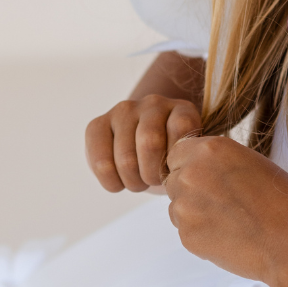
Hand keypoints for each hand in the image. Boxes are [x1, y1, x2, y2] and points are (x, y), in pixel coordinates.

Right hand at [85, 95, 200, 192]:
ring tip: (139, 183)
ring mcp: (123, 111)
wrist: (144, 157)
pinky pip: (101, 162)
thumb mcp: (189, 161)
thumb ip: (191, 159)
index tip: (176, 172)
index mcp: (181, 110)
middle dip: (152, 175)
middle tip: (154, 181)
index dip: (177, 159)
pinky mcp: (97, 124)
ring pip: (126, 159)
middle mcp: (152, 103)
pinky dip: (112, 182)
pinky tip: (118, 183)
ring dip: (133, 182)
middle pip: (150, 143)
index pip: (180, 127)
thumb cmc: (172, 162)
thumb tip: (185, 171)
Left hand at [163, 135, 287, 281]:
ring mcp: (185, 206)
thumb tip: (202, 168)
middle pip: (174, 179)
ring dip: (194, 212)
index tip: (207, 177)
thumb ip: (218, 161)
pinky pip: (185, 230)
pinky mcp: (186, 235)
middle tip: (220, 202)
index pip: (177, 152)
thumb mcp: (250, 162)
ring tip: (228, 220)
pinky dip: (201, 233)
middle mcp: (191, 174)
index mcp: (209, 150)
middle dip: (191, 189)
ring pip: (177, 206)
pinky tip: (227, 234)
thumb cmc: (281, 202)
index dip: (191, 165)